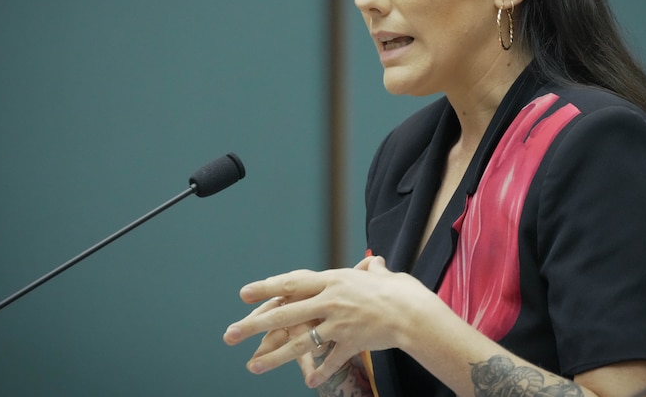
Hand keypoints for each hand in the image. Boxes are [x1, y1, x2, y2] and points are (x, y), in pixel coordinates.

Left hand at [223, 256, 430, 386]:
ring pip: (299, 343)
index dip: (267, 287)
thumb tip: (374, 264)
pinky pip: (329, 361)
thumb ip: (371, 270)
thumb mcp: (380, 274)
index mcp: (333, 280)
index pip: (292, 283)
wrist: (415, 313)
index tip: (244, 293)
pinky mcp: (350, 343)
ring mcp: (338, 324)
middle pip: (285, 314)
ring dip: (274, 357)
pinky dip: (319, 373)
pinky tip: (309, 382)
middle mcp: (330, 301)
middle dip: (254, 326)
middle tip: (230, 335)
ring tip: (253, 367)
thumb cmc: (399, 290)